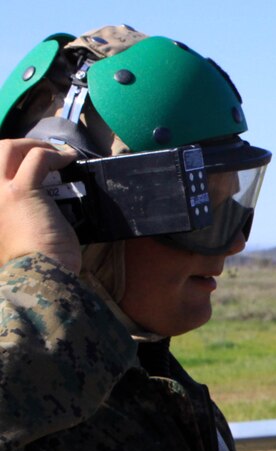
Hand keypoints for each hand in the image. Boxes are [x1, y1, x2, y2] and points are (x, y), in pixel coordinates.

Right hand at [0, 139, 80, 272]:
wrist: (35, 279)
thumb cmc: (29, 265)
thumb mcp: (11, 237)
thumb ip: (15, 215)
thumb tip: (34, 205)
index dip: (5, 162)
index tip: (24, 162)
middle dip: (19, 146)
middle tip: (42, 151)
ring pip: (9, 148)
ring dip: (35, 145)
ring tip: (55, 153)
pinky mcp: (22, 192)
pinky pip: (37, 159)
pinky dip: (54, 155)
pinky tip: (68, 160)